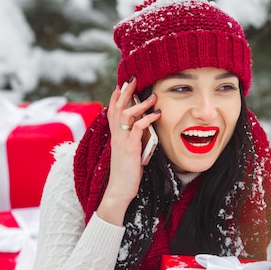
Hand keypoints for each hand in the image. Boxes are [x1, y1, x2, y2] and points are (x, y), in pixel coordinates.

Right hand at [96, 78, 160, 225]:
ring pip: (127, 114)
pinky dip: (147, 119)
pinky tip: (157, 115)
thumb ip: (134, 141)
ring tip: (153, 96)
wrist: (119, 190)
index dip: (117, 96)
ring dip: (140, 103)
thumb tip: (144, 133)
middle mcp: (116, 135)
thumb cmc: (127, 174)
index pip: (113, 111)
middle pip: (117, 107)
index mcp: (116, 136)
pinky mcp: (130, 148)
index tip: (123, 84)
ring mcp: (122, 141)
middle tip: (133, 78)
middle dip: (125, 91)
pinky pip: (138, 128)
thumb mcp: (129, 153)